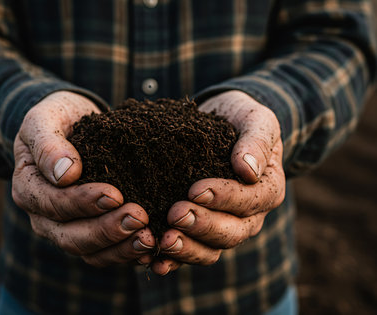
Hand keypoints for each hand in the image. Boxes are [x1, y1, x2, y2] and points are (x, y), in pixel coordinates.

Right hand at [12, 91, 154, 266]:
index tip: (115, 195)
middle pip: (70, 237)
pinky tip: (150, 247)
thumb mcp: (44, 120)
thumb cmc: (57, 120)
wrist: (71, 125)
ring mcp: (65, 229)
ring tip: (149, 238)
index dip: (83, 203)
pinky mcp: (87, 233)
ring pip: (89, 252)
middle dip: (106, 230)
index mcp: (28, 189)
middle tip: (139, 218)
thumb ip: (48, 144)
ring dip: (120, 248)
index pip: (53, 204)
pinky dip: (126, 253)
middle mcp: (43, 216)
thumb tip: (65, 174)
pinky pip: (104, 253)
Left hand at [150, 90, 284, 274]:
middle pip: (232, 232)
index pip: (250, 201)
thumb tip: (248, 170)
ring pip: (211, 249)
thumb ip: (256, 141)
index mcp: (267, 190)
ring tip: (164, 240)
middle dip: (202, 226)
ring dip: (188, 249)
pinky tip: (155, 261)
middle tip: (175, 214)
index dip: (224, 198)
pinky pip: (191, 252)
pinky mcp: (201, 231)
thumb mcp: (256, 120)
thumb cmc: (242, 120)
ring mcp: (225, 227)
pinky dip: (174, 260)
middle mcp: (249, 216)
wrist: (224, 125)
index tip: (195, 190)